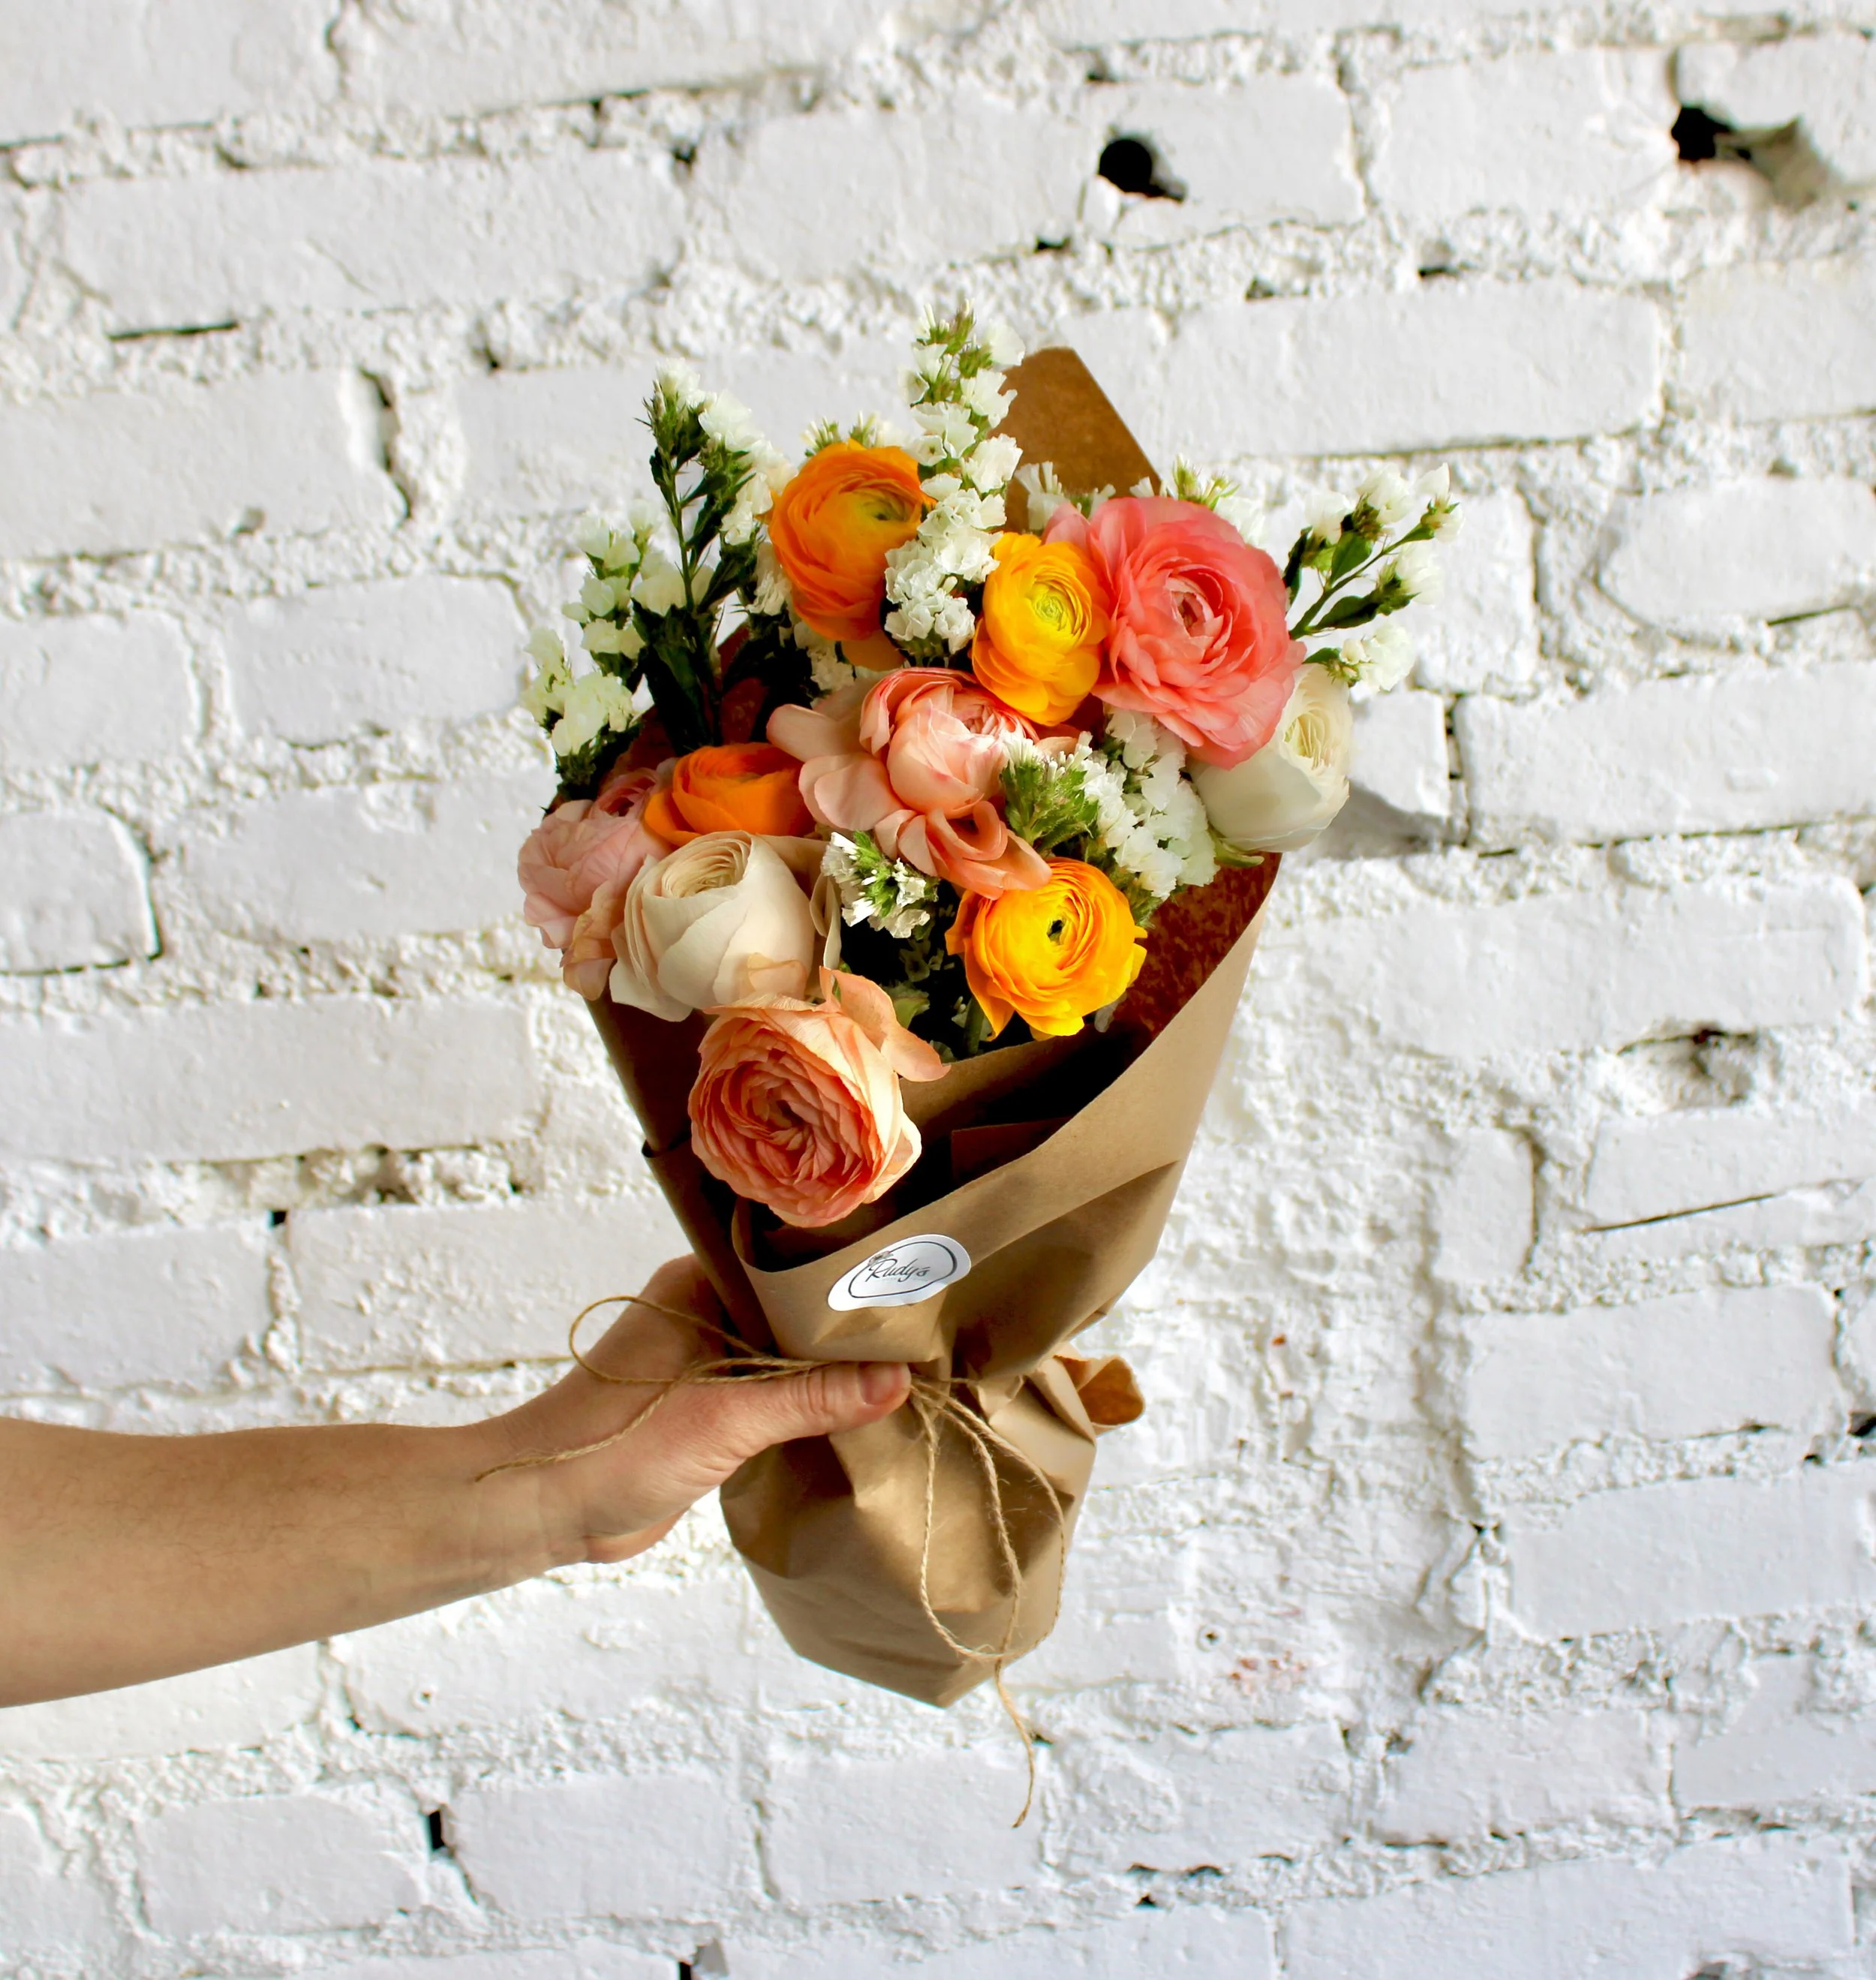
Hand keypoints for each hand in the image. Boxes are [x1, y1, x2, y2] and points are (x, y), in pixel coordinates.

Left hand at [481, 1257, 909, 1566]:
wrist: (544, 1508)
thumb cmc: (618, 1444)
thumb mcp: (728, 1419)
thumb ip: (813, 1397)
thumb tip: (898, 1379)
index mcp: (698, 1285)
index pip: (788, 1266)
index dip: (845, 1279)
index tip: (907, 1284)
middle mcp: (703, 1313)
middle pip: (794, 1312)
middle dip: (847, 1332)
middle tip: (922, 1334)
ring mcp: (705, 1363)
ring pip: (786, 1357)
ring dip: (829, 1374)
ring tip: (905, 1373)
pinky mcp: (706, 1411)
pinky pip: (772, 1397)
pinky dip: (808, 1408)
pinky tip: (856, 1418)